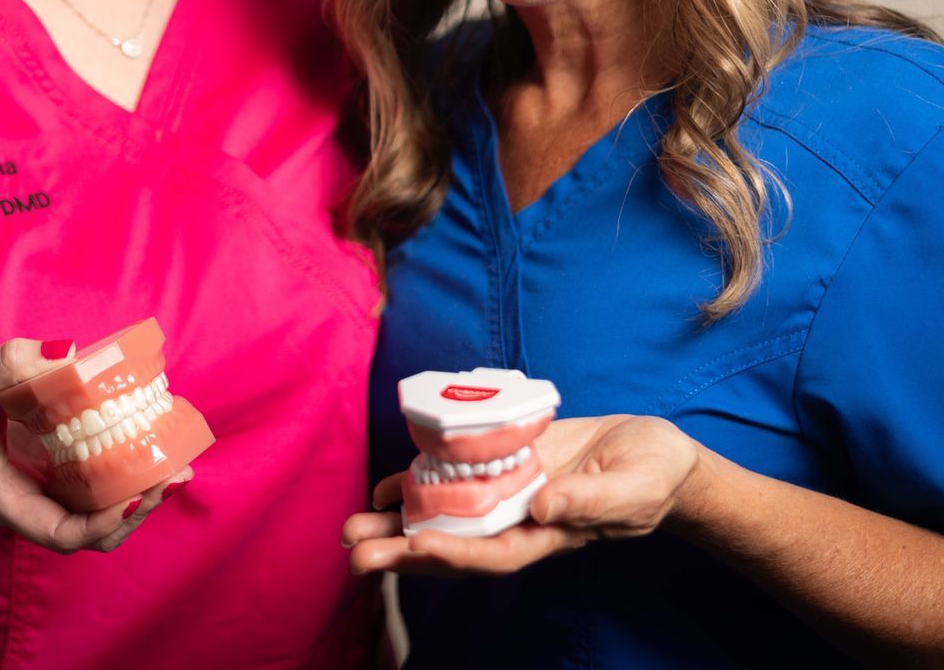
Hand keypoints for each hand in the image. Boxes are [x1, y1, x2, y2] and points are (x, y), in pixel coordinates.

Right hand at [0, 338, 190, 553]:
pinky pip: (95, 480)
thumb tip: (69, 355)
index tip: (138, 494)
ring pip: (98, 510)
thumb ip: (11, 364)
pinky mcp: (52, 464)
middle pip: (90, 531)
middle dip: (136, 510)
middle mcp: (29, 501)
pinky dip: (125, 468)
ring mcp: (42, 485)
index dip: (103, 524)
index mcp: (6, 499)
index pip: (61, 534)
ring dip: (139, 493)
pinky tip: (152, 441)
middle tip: (174, 475)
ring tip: (177, 464)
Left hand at [342, 414, 699, 575]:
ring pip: (446, 514)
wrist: (653, 451)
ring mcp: (508, 493)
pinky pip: (456, 477)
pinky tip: (384, 486)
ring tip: (351, 526)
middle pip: (455, 543)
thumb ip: (589, 500)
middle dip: (404, 550)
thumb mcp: (632, 487)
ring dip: (398, 522)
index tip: (410, 550)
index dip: (451, 554)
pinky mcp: (505, 463)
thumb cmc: (652, 473)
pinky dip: (420, 482)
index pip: (493, 554)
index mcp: (550, 534)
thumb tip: (542, 507)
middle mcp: (519, 519)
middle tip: (354, 552)